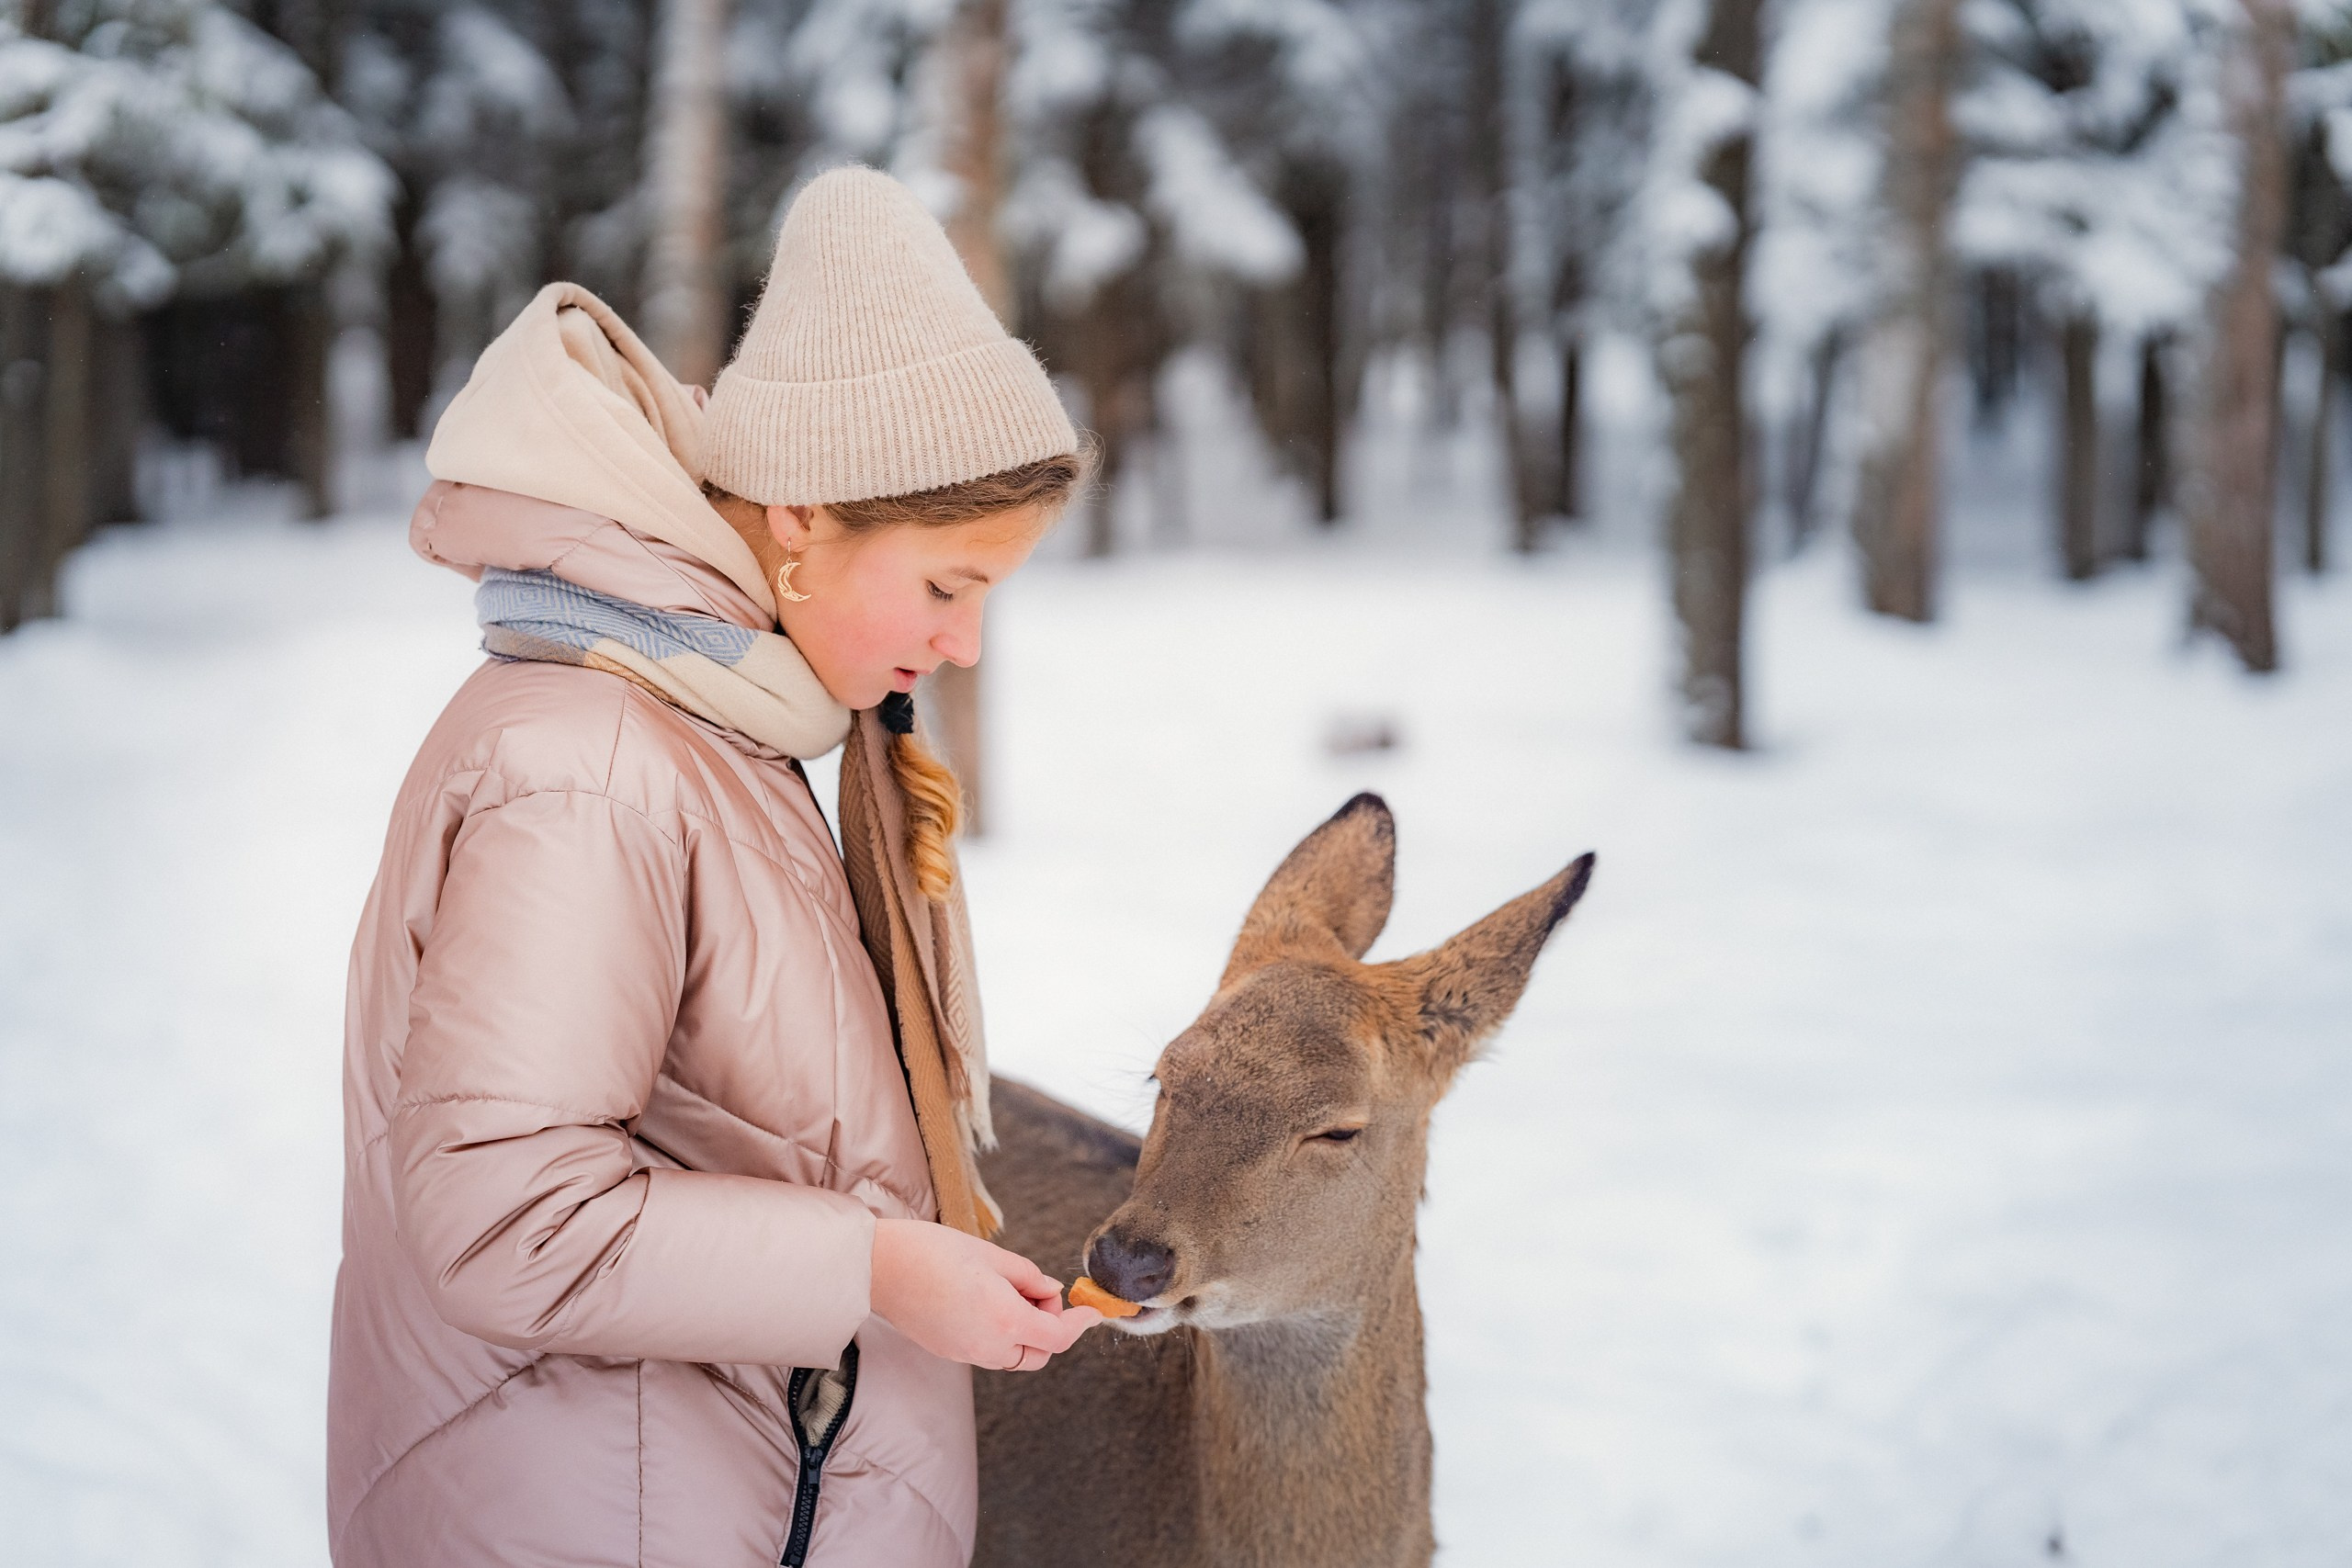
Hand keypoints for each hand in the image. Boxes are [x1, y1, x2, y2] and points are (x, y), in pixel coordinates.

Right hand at [868, 1217, 1101, 1371]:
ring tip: (1008, 1290)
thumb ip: (1028, 1277)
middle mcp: (989, 1346)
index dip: (1080, 1325)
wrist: (879, 1267)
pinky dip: (1001, 1334)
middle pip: (1038, 1354)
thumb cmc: (934, 1251)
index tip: (1093, 1313)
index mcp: (1006, 1319)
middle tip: (1038, 1291)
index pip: (1058, 1337)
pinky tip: (986, 1301)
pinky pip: (989, 1352)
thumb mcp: (991, 1255)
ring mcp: (967, 1354)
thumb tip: (1050, 1291)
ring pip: (1014, 1356)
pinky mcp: (949, 1352)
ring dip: (1025, 1332)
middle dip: (1050, 1327)